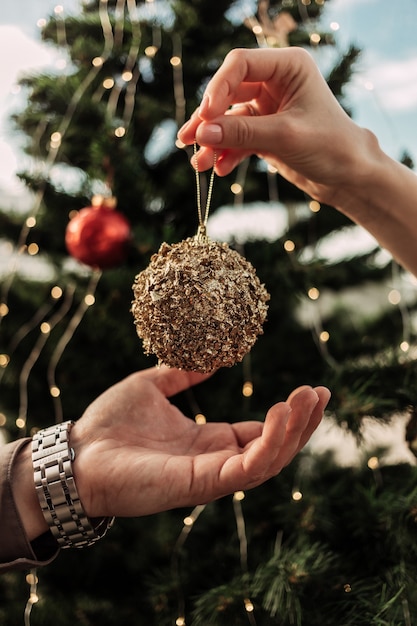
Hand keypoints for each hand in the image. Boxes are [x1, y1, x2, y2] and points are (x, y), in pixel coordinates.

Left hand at [71, 366, 329, 517]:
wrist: (74, 454)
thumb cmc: (107, 424)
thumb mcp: (151, 387)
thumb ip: (182, 375)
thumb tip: (209, 357)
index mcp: (206, 442)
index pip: (259, 433)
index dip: (288, 415)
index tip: (311, 389)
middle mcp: (214, 462)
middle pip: (273, 449)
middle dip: (302, 424)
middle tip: (321, 393)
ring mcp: (209, 476)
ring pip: (268, 462)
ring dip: (293, 432)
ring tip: (308, 399)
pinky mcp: (199, 484)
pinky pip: (246, 469)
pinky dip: (269, 444)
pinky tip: (281, 414)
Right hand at [178, 47, 375, 207]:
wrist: (349, 177)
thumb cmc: (330, 146)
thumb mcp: (285, 137)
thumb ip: (242, 133)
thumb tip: (202, 133)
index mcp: (288, 67)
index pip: (240, 65)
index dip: (218, 88)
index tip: (205, 117)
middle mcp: (275, 82)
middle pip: (228, 92)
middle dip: (209, 119)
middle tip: (190, 141)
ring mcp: (268, 108)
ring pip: (229, 118)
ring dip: (213, 140)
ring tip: (198, 163)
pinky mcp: (265, 131)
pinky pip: (237, 138)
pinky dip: (227, 153)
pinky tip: (220, 170)